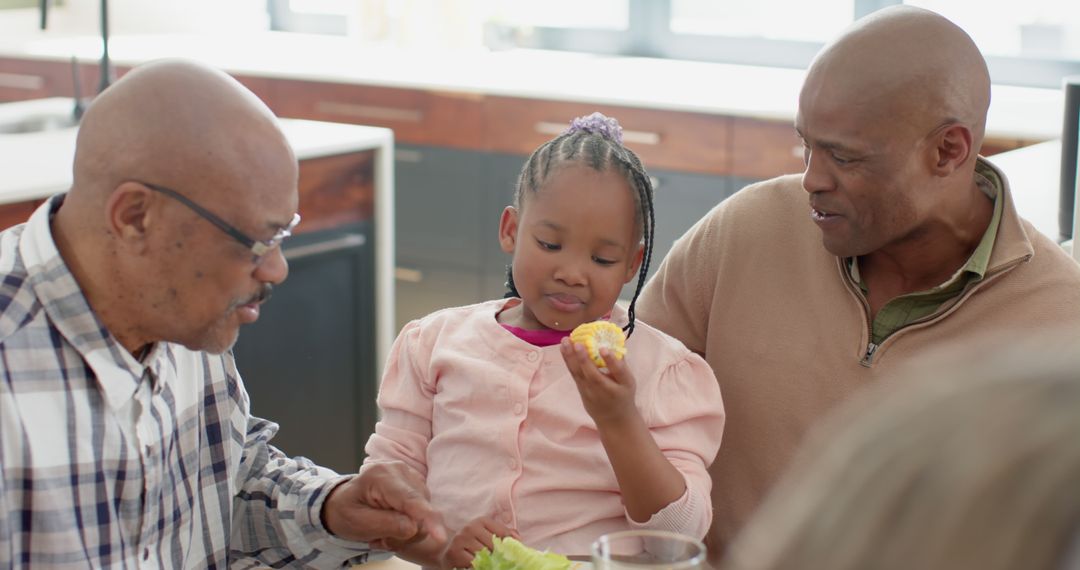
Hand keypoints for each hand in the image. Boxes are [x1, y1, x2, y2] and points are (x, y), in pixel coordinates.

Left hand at [321, 461, 447, 548]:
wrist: (343, 503)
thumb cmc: (346, 512)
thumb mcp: (358, 523)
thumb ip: (386, 524)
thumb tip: (414, 527)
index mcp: (380, 476)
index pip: (410, 499)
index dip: (427, 517)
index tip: (440, 536)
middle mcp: (399, 470)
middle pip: (421, 509)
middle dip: (407, 532)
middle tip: (382, 540)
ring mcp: (410, 476)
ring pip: (425, 513)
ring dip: (408, 531)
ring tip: (384, 532)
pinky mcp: (416, 484)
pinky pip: (424, 511)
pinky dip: (410, 525)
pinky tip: (393, 525)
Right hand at [441, 516, 518, 569]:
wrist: (446, 551)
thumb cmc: (471, 543)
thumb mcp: (486, 535)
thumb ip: (502, 534)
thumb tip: (518, 540)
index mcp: (481, 521)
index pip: (503, 533)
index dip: (511, 545)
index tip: (515, 554)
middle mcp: (470, 527)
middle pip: (494, 546)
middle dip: (499, 556)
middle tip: (503, 563)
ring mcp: (460, 540)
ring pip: (483, 556)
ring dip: (489, 563)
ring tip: (490, 564)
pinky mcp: (453, 554)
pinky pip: (472, 564)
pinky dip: (478, 567)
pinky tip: (479, 566)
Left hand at [560, 338, 637, 425]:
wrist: (613, 418)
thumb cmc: (622, 395)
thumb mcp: (628, 382)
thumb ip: (621, 365)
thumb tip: (613, 343)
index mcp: (621, 386)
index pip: (617, 373)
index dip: (610, 361)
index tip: (603, 349)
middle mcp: (604, 389)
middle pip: (592, 375)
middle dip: (584, 359)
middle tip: (577, 344)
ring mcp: (590, 391)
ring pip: (579, 374)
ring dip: (570, 357)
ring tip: (565, 341)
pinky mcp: (580, 390)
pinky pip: (574, 374)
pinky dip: (568, 360)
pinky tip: (564, 348)